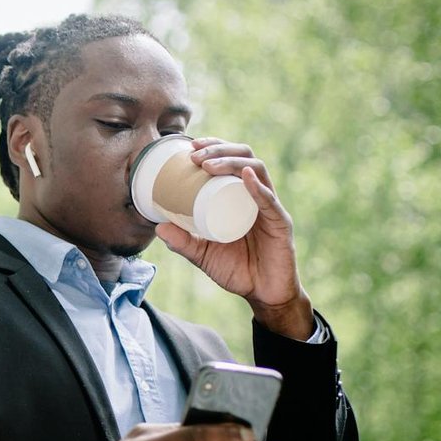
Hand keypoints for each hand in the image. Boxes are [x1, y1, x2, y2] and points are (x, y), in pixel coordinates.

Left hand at [153, 138, 313, 338]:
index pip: (232, 160)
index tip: (190, 147)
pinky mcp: (281, 224)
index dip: (214, 148)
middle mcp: (259, 196)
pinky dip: (257, 187)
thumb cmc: (237, 269)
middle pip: (245, 157)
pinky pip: (270, 202)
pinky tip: (244, 177)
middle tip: (194, 155)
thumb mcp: (203, 255)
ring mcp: (271, 208)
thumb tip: (158, 227)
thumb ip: (183, 242)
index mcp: (242, 196)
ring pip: (257, 171)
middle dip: (219, 150)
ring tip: (207, 165)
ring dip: (231, 162)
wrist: (263, 293)